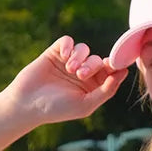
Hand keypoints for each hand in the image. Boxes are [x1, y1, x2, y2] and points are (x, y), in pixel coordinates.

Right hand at [2, 36, 128, 125]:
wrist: (27, 104)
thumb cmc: (57, 109)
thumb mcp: (86, 104)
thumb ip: (107, 90)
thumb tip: (124, 73)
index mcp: (93, 87)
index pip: (110, 72)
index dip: (114, 66)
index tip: (113, 65)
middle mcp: (83, 74)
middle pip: (98, 60)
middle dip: (92, 65)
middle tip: (80, 74)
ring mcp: (69, 62)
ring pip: (84, 49)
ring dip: (80, 57)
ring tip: (70, 69)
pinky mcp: (55, 53)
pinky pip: (68, 41)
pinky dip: (69, 47)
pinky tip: (64, 57)